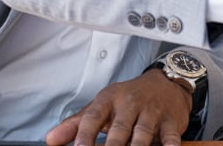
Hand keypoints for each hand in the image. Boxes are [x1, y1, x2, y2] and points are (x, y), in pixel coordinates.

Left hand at [44, 69, 190, 145]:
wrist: (166, 82)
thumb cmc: (129, 99)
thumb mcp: (102, 105)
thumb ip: (76, 124)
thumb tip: (50, 140)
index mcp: (109, 100)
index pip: (93, 117)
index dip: (85, 134)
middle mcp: (130, 104)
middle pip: (119, 129)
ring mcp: (152, 111)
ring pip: (142, 134)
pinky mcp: (171, 121)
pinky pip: (170, 136)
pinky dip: (169, 145)